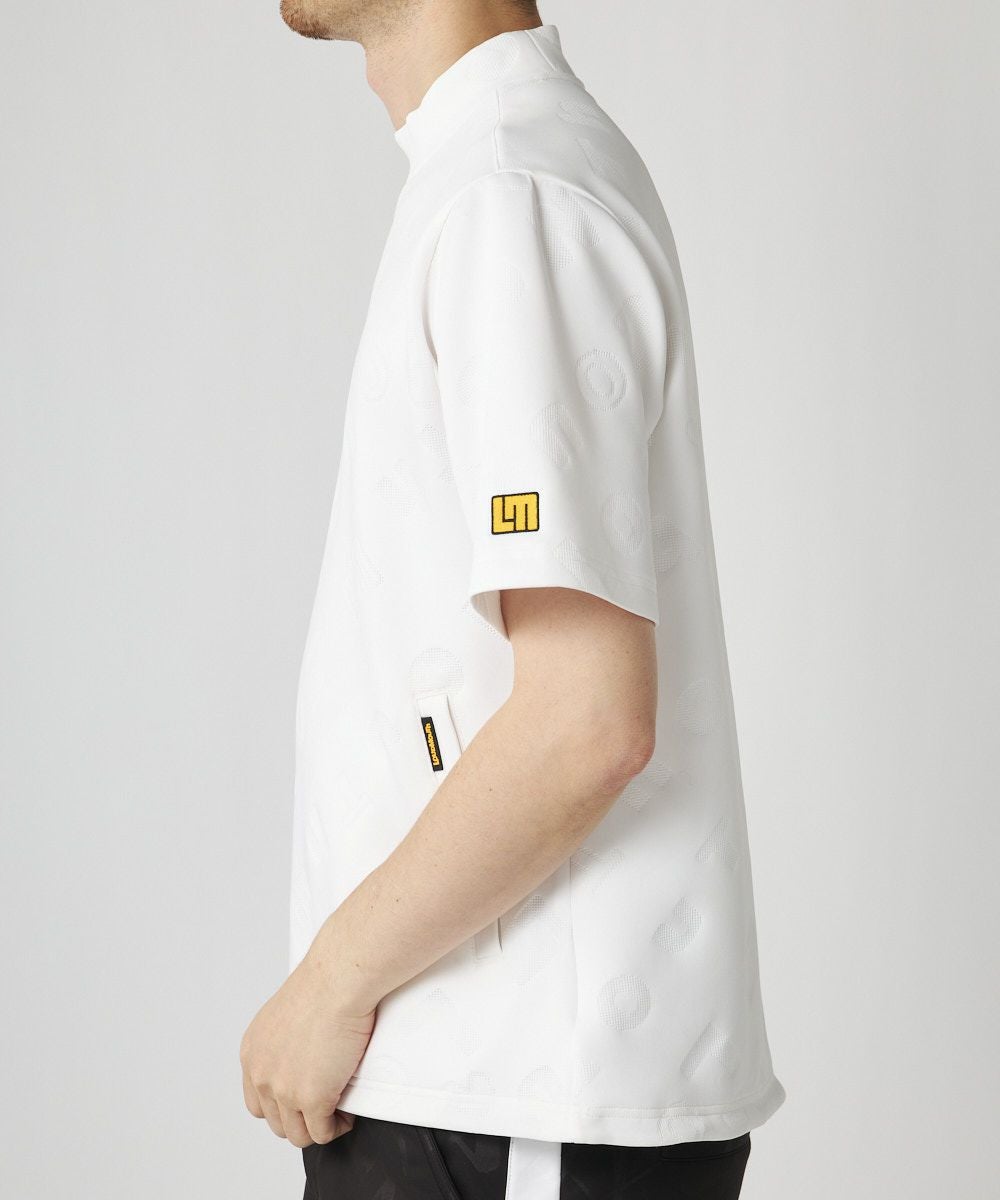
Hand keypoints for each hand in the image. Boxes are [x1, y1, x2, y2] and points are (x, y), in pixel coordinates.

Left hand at [239, 954, 375, 1146]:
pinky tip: (348, 1111)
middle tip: (326, 1103)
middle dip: (302, 1117)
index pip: (257, 1102)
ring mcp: (284, 1089)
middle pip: (277, 1122)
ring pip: (298, 1134)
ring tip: (338, 1109)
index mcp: (253, 1052)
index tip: (303, 1099)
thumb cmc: (325, 983)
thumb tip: (303, 1056)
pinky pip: (323, 1133)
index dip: (282, 1106)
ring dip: (320, 1126)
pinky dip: (338, 1126)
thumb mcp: (287, 1014)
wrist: (339, 978)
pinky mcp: (311, 1098)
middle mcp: (261, 1073)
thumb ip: (286, 1042)